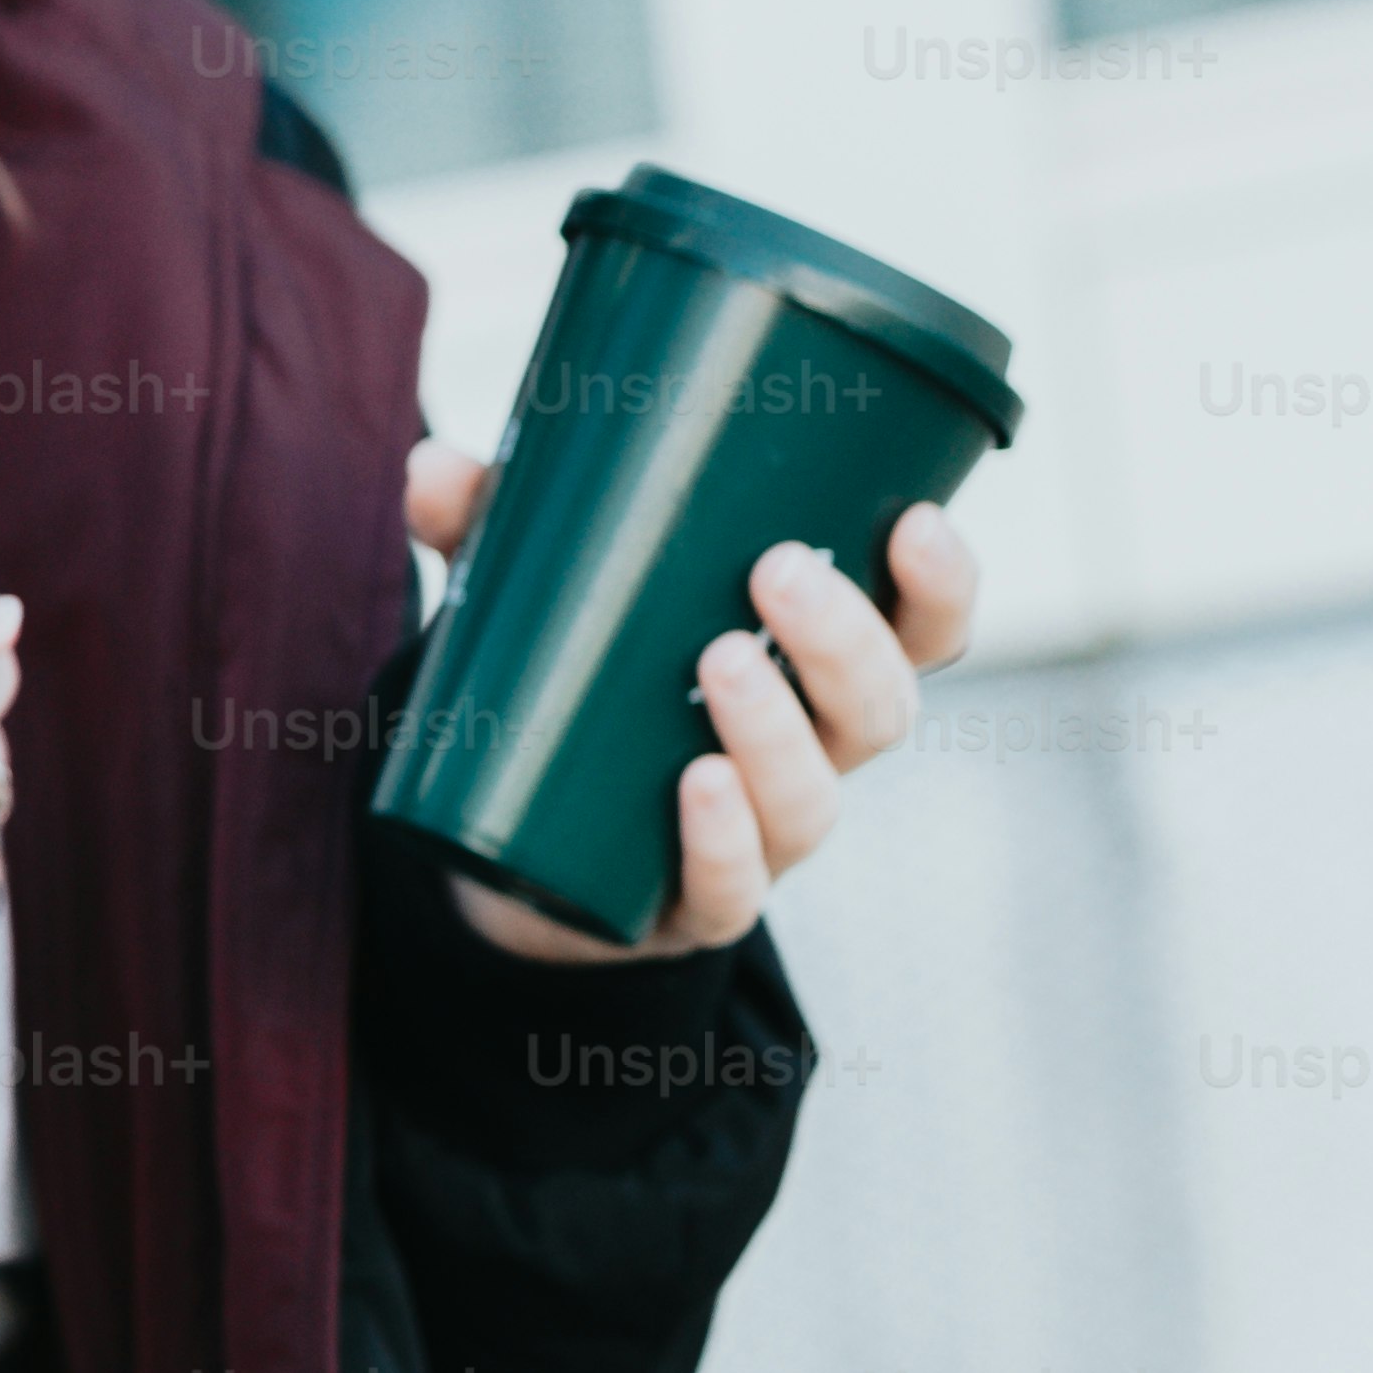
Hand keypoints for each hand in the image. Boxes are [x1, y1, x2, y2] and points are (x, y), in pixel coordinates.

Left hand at [404, 443, 978, 961]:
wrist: (519, 857)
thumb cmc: (575, 696)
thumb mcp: (539, 604)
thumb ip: (490, 531)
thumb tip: (432, 468)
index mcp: (809, 675)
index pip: (918, 634)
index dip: (940, 587)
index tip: (916, 520)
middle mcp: (809, 757)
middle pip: (882, 710)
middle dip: (845, 641)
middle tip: (778, 571)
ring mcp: (759, 838)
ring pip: (813, 801)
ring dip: (778, 732)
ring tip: (721, 660)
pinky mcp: (691, 905)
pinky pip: (731, 889)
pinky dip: (719, 841)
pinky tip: (695, 786)